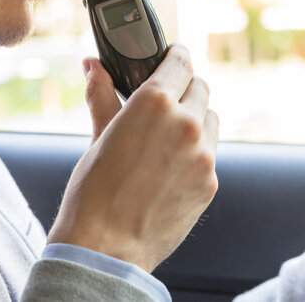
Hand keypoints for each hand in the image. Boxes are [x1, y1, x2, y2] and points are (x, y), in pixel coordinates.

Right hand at [47, 44, 219, 271]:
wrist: (106, 248)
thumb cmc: (93, 192)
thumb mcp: (98, 137)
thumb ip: (103, 96)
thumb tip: (94, 66)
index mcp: (154, 103)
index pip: (181, 61)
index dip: (176, 55)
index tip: (173, 56)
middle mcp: (185, 123)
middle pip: (200, 87)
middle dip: (185, 87)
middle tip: (166, 98)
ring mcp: (203, 154)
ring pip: (211, 119)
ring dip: (196, 118)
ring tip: (169, 135)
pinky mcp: (210, 182)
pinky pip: (210, 154)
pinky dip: (196, 152)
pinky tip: (171, 167)